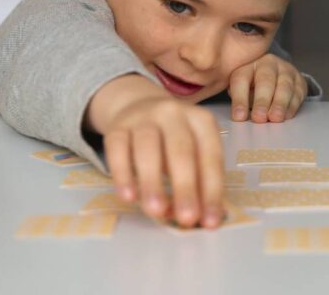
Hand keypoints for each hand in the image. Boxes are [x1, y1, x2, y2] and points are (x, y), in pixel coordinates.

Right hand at [85, 74, 223, 228]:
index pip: (211, 156)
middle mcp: (173, 113)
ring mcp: (143, 118)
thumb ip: (198, 181)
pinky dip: (123, 174)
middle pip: (181, 151)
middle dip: (185, 187)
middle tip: (186, 218)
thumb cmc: (174, 139)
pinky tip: (129, 197)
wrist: (138, 106)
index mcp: (201, 120)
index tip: (211, 221)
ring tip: (156, 211)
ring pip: (147, 148)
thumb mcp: (194, 151)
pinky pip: (118, 149)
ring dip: (152, 182)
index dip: (212, 190)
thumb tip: (201, 217)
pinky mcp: (117, 127)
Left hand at [228, 53, 307, 122]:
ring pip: (284, 86)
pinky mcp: (299, 80)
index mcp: (247, 65)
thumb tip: (236, 117)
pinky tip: (286, 116)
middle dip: (262, 101)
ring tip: (274, 118)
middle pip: (265, 81)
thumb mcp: (239, 88)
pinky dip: (292, 106)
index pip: (241, 80)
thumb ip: (236, 100)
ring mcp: (286, 70)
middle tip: (259, 117)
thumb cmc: (252, 84)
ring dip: (280, 104)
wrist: (273, 73)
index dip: (240, 100)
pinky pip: (297, 92)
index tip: (239, 117)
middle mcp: (267, 64)